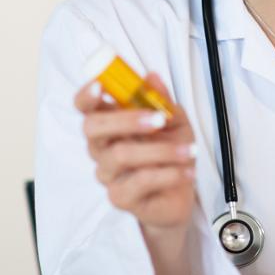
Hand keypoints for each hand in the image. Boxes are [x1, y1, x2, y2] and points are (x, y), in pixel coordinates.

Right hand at [73, 72, 196, 229]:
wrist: (182, 191)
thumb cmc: (172, 150)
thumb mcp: (175, 120)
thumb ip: (162, 100)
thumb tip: (152, 78)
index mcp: (110, 122)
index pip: (85, 106)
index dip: (87, 95)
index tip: (101, 85)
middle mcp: (102, 147)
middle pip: (92, 127)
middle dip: (125, 119)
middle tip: (158, 119)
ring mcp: (107, 173)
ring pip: (121, 155)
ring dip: (161, 150)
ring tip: (189, 151)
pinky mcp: (119, 197)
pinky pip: (140, 181)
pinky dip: (168, 174)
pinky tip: (186, 172)